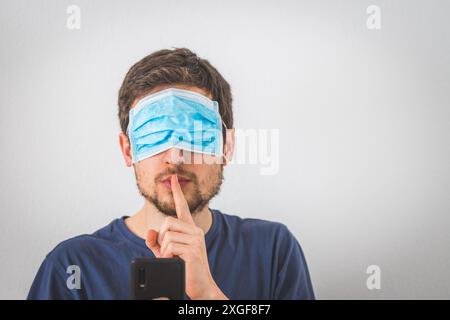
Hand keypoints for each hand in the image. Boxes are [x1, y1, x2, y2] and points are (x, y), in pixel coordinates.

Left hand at [146, 174, 227, 299]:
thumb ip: (157, 243)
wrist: (201, 286)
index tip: (174, 178)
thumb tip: (150, 231)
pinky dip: (166, 254)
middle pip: (168, 222)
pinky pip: (170, 245)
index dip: (177, 192)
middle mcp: (195, 231)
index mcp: (191, 230)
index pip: (183, 207)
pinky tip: (174, 261)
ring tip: (172, 258)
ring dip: (163, 248)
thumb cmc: (186, 269)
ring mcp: (196, 240)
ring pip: (167, 234)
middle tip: (166, 252)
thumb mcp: (167, 254)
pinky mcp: (193, 249)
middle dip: (161, 238)